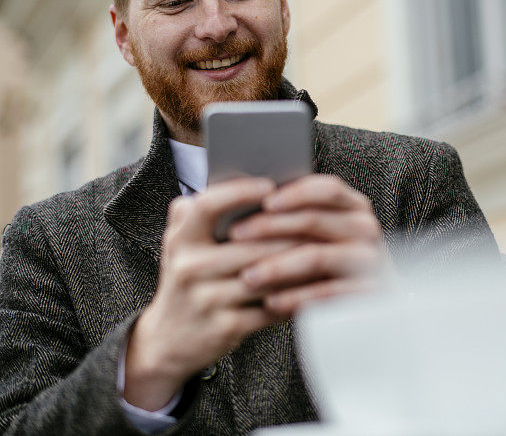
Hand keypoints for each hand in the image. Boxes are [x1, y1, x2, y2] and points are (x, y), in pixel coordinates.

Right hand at [124, 178, 297, 410]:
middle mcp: (188, 267)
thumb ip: (203, 210)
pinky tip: (314, 286)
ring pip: (265, 276)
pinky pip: (270, 307)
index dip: (239, 192)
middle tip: (320, 221)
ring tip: (324, 251)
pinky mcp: (225, 328)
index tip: (270, 185)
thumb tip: (249, 180)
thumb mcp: (183, 242)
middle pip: (249, 244)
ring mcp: (205, 300)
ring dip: (299, 265)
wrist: (168, 339)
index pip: (207, 206)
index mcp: (180, 238)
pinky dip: (295, 296)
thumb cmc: (190, 278)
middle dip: (289, 233)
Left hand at [229, 175, 392, 314]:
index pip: (327, 189)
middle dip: (270, 227)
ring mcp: (370, 261)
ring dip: (277, 266)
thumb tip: (244, 197)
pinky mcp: (367, 294)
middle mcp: (366, 230)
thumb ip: (292, 216)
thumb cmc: (326, 266)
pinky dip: (296, 296)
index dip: (294, 193)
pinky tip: (271, 302)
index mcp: (354, 207)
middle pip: (315, 220)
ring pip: (317, 256)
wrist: (364, 311)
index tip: (263, 201)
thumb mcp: (316, 237)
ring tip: (247, 276)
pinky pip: (326, 293)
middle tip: (235, 235)